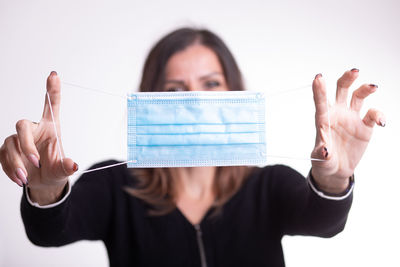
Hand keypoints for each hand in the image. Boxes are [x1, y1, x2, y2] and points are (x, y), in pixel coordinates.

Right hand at [0, 71, 77, 203]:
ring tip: (26, 177)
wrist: (42, 182)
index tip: (54, 75)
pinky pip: (3, 157)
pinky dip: (11, 170)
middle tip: (37, 162)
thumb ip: (67, 167)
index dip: (52, 90)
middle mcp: (32, 129)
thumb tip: (72, 165)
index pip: (51, 106)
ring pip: (10, 144)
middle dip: (27, 145)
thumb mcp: (63, 170)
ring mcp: (17, 139)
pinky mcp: (6, 150)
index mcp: (50, 127)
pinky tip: (20, 178)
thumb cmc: (54, 169)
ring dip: (17, 163)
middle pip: (21, 125)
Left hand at [310, 69, 384, 193]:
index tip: (318, 78)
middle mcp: (338, 114)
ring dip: (365, 89)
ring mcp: (351, 118)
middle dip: (347, 78)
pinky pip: (373, 115)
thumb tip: (324, 150)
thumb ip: (321, 154)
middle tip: (354, 72)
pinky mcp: (365, 126)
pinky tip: (381, 122)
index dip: (319, 90)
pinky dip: (378, 115)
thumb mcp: (319, 159)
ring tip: (373, 87)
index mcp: (323, 119)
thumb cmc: (324, 161)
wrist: (337, 169)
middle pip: (342, 89)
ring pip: (358, 96)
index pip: (321, 102)